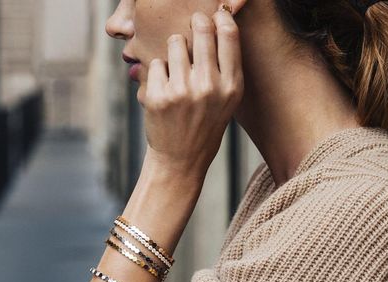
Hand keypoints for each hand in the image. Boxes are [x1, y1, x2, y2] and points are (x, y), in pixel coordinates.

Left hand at [139, 9, 243, 180]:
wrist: (181, 160)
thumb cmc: (204, 126)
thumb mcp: (226, 101)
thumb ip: (225, 67)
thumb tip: (215, 20)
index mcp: (231, 87)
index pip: (229, 34)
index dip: (219, 18)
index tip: (214, 16)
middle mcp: (210, 87)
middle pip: (201, 29)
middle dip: (195, 24)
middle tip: (192, 28)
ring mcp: (183, 91)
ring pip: (175, 42)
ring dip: (173, 52)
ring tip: (177, 73)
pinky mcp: (159, 96)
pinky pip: (155, 63)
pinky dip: (157, 74)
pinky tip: (164, 92)